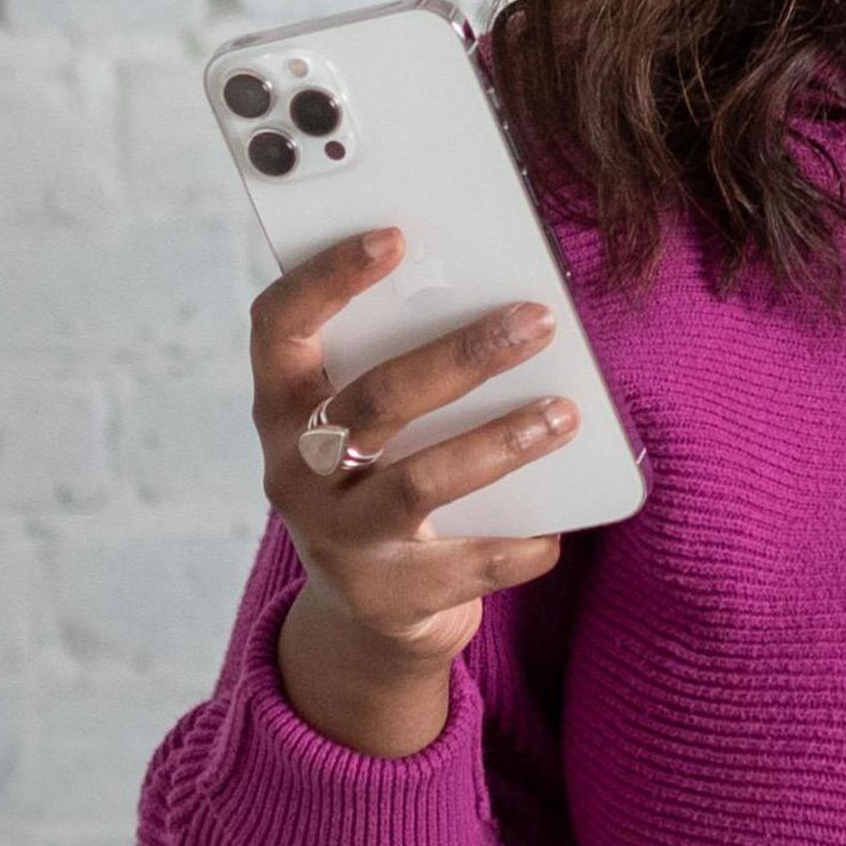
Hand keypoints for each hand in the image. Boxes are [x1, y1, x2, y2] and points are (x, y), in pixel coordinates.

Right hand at [249, 227, 580, 712]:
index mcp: (284, 406)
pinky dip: (518, 546)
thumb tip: (503, 298)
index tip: (396, 236)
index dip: (328, 278)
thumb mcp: (372, 421)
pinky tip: (556, 529)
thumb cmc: (383, 476)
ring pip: (419, 483)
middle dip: (462, 356)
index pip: (281, 327)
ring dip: (500, 442)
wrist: (371, 609)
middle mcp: (294, 472)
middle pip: (374, 401)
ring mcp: (335, 540)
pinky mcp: (384, 598)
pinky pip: (464, 566)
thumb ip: (405, 363)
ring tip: (565, 413)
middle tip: (537, 321)